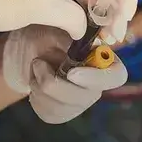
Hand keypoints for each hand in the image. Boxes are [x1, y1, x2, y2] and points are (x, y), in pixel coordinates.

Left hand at [2, 25, 127, 123]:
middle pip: (85, 97)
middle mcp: (96, 84)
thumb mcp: (55, 27)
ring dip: (40, 87)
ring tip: (36, 69)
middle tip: (38, 62)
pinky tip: (35, 83)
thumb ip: (71, 30)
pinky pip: (50, 114)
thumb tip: (80, 31)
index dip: (96, 78)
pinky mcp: (62, 113)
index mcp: (103, 60)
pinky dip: (35, 98)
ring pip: (63, 108)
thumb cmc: (43, 34)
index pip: (116, 76)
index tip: (71, 72)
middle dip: (54, 82)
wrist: (24, 51)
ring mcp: (80, 101)